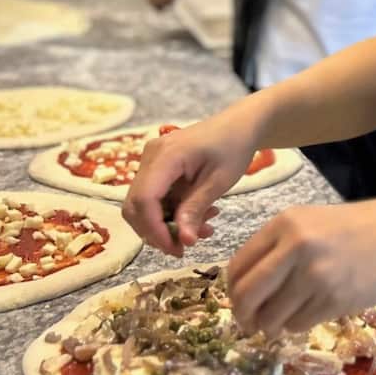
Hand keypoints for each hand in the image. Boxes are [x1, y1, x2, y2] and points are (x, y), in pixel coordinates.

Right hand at [123, 117, 258, 255]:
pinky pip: (157, 199)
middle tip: (185, 247)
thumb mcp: (220, 180)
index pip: (144, 199)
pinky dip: (174, 214)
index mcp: (165, 155)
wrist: (239, 125)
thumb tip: (183, 242)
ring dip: (169, 225)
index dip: (154, 229)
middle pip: (136, 206)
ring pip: (145, 206)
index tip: (176, 249)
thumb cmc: (233, 146)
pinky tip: (201, 217)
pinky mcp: (158, 169)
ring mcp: (151, 162)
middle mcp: (151, 157)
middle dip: (157, 232)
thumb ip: (196, 209)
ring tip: (203, 229)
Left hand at [227, 200, 375, 337]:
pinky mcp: (335, 299)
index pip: (238, 266)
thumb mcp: (311, 222)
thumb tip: (245, 287)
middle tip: (251, 323)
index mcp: (285, 224)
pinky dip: (296, 326)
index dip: (233, 291)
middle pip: (247, 295)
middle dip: (243, 315)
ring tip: (283, 320)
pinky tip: (309, 314)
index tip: (240, 301)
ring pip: (271, 317)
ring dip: (272, 325)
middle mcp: (295, 247)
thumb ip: (278, 248)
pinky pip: (298, 325)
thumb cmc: (357, 228)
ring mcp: (315, 275)